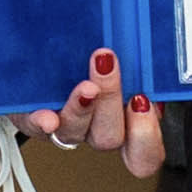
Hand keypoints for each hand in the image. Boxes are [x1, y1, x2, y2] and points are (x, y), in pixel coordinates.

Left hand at [27, 44, 168, 177]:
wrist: (38, 57)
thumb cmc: (88, 58)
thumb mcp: (122, 56)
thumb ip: (140, 58)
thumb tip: (159, 40)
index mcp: (124, 121)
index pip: (144, 151)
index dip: (147, 139)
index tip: (144, 103)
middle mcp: (94, 129)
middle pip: (109, 137)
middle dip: (112, 102)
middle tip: (110, 66)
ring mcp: (64, 127)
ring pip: (76, 131)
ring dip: (83, 107)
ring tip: (86, 83)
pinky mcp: (32, 119)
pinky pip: (35, 127)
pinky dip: (43, 122)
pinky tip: (47, 117)